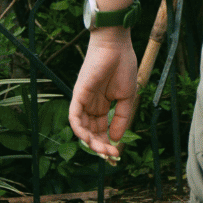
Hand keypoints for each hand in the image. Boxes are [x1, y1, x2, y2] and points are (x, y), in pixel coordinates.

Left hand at [68, 28, 138, 163]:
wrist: (116, 46)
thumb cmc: (123, 67)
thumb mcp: (128, 96)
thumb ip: (122, 117)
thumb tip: (116, 138)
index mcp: (102, 106)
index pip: (101, 130)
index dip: (107, 143)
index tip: (117, 155)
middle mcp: (90, 107)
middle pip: (91, 133)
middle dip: (101, 146)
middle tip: (112, 156)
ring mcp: (83, 101)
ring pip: (82, 128)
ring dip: (92, 142)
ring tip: (105, 150)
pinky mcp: (78, 95)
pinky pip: (75, 117)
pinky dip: (80, 129)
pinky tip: (89, 138)